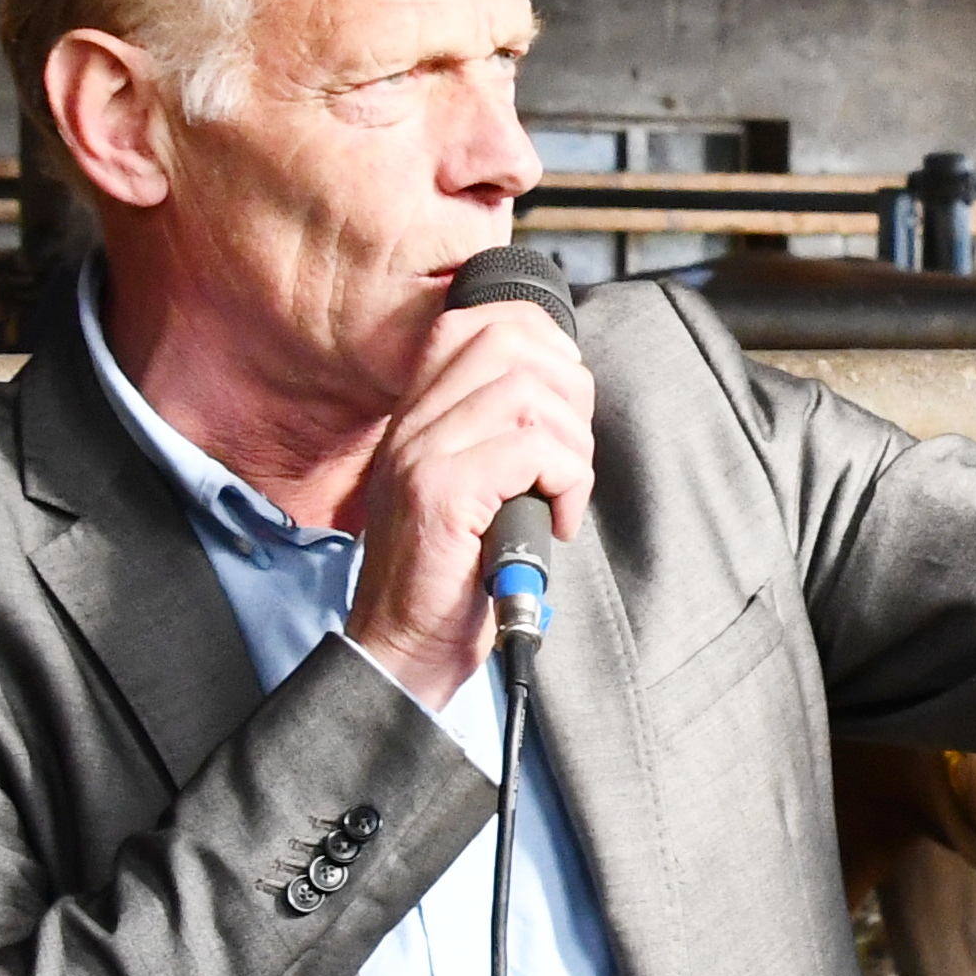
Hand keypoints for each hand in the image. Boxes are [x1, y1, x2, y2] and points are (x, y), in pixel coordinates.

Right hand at [342, 298, 597, 708]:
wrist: (402, 651)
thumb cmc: (449, 580)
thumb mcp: (468, 489)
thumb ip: (494, 434)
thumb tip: (565, 390)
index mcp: (417, 417)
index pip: (475, 324)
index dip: (540, 340)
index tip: (567, 400)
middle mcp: (412, 426)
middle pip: (512, 345)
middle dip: (569, 392)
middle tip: (571, 456)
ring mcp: (422, 455)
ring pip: (532, 397)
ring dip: (573, 449)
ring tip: (561, 496)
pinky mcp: (442, 493)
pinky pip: (533, 450)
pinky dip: (567, 483)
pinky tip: (556, 521)